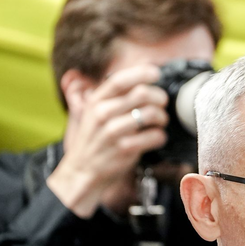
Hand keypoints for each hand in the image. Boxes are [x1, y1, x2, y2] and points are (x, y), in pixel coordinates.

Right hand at [47, 65, 169, 217]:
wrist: (81, 172)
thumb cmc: (95, 139)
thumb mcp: (96, 112)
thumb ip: (115, 95)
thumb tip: (143, 73)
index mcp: (96, 101)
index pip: (120, 79)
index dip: (142, 73)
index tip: (156, 74)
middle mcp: (102, 114)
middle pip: (142, 93)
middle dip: (159, 97)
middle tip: (162, 104)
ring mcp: (113, 132)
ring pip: (152, 114)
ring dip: (162, 117)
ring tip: (159, 122)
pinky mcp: (125, 149)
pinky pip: (155, 136)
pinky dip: (160, 136)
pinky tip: (155, 138)